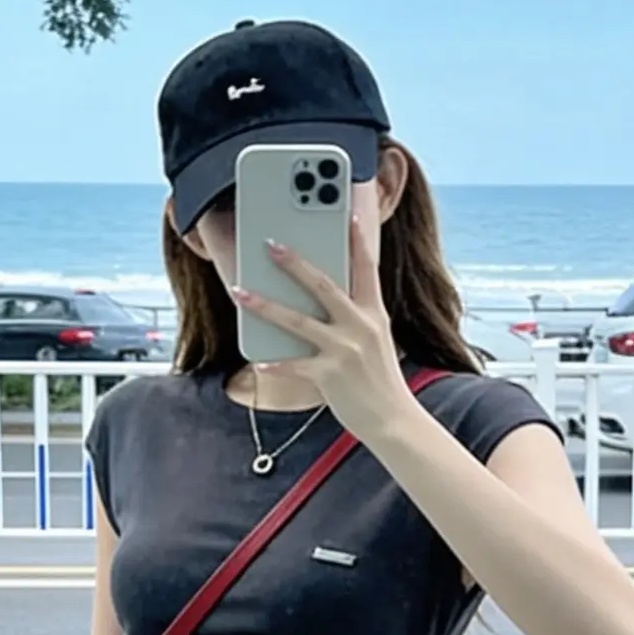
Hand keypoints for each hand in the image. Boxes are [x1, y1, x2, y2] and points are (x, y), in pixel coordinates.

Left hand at [231, 216, 411, 449]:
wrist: (394, 420)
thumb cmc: (378, 378)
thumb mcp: (375, 340)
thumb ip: (353, 316)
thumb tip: (319, 297)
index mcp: (374, 313)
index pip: (367, 268)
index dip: (357, 240)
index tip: (347, 214)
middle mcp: (360, 326)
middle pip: (323, 285)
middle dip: (294, 263)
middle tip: (270, 243)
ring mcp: (345, 350)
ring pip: (298, 321)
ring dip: (265, 305)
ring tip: (239, 292)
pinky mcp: (330, 376)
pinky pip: (294, 366)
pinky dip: (274, 364)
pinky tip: (256, 362)